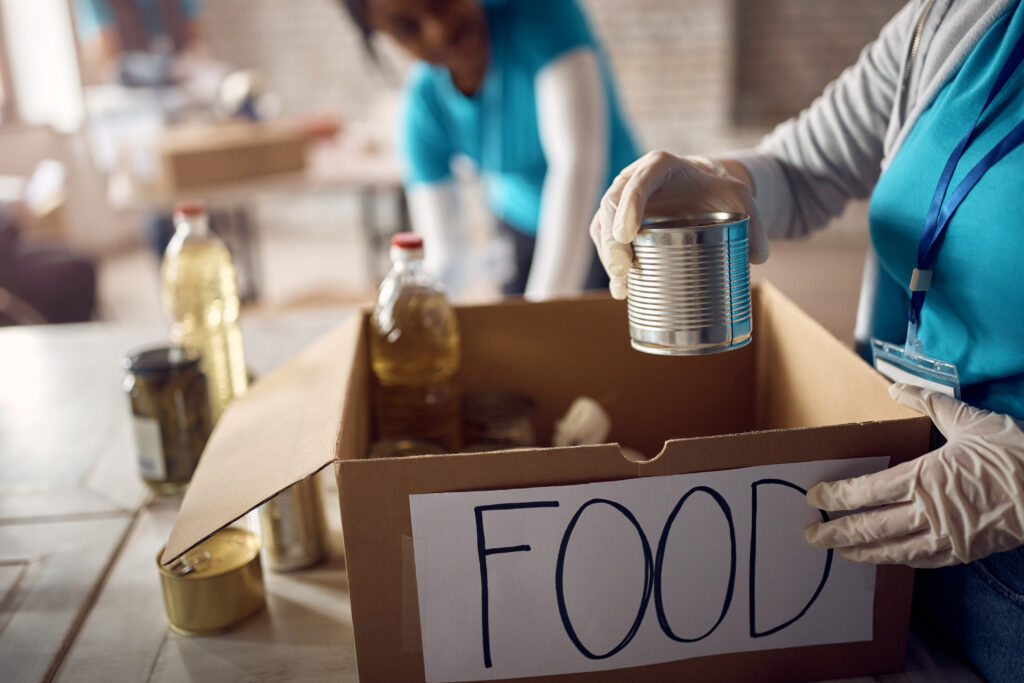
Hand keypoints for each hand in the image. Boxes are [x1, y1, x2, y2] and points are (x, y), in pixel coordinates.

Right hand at [588, 151, 767, 298]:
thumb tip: (757, 258)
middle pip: (611, 206)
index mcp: (659, 166)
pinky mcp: (616, 225)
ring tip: (622, 284)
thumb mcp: (739, 199)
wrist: (699, 194)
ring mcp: (620, 203)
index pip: (640, 181)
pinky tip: (622, 287)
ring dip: (607, 256)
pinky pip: (604, 242)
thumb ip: (753, 224)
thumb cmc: (715, 192)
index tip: (628, 234)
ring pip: (602, 226)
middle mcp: (632, 180)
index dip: (630, 205)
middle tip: (624, 268)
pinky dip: (610, 265)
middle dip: (612, 240)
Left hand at [805, 383, 1023, 567]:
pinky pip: (922, 561)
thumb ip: (929, 403)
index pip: (866, 492)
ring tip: (839, 552)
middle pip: (871, 526)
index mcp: (925, 478)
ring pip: (892, 550)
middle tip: (811, 537)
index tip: (814, 500)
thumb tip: (897, 386)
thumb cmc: (1016, 454)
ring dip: (861, 552)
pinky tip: (886, 558)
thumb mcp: (970, 421)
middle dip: (836, 533)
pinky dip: (898, 560)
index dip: (836, 497)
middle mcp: (930, 512)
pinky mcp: (965, 552)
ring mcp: (948, 537)